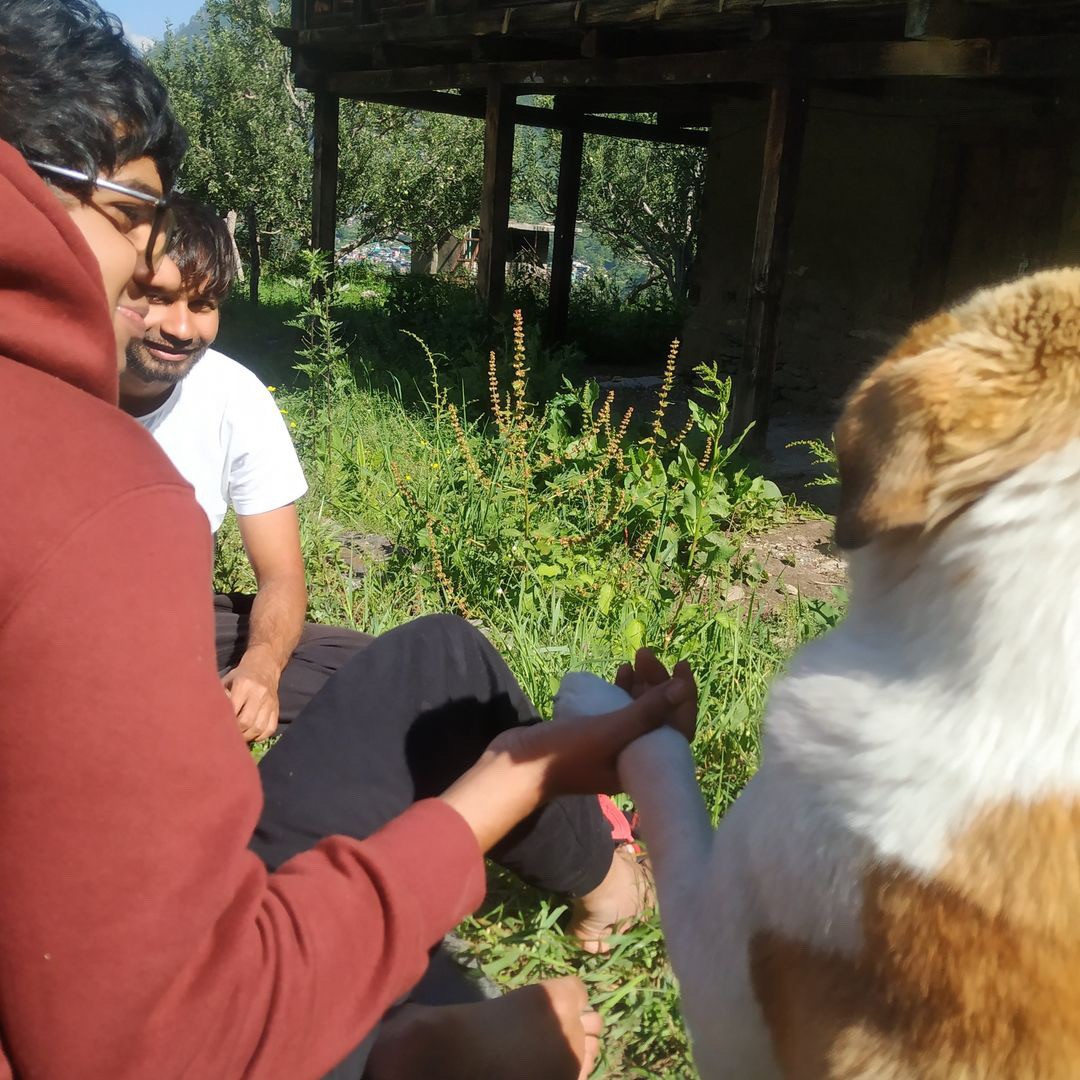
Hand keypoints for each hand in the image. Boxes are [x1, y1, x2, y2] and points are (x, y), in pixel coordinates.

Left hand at [222, 650, 281, 742]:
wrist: (264, 668)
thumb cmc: (239, 677)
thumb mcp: (226, 681)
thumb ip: (220, 696)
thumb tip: (210, 715)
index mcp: (244, 684)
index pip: (233, 710)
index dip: (225, 722)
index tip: (217, 728)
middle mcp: (259, 693)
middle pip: (247, 722)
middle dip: (236, 733)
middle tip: (227, 736)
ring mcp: (270, 702)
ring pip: (259, 728)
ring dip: (247, 737)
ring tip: (238, 738)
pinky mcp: (277, 709)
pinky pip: (270, 729)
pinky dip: (260, 736)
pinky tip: (251, 735)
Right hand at [492, 662, 696, 798]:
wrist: (516, 770)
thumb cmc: (564, 755)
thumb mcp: (608, 731)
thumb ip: (645, 712)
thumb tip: (683, 688)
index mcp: (643, 766)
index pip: (678, 729)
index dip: (684, 697)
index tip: (682, 665)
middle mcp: (633, 759)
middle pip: (658, 717)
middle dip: (657, 683)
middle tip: (646, 654)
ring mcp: (613, 748)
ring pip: (638, 712)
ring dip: (640, 685)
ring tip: (635, 658)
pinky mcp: (594, 738)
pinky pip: (618, 712)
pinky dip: (621, 692)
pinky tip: (619, 672)